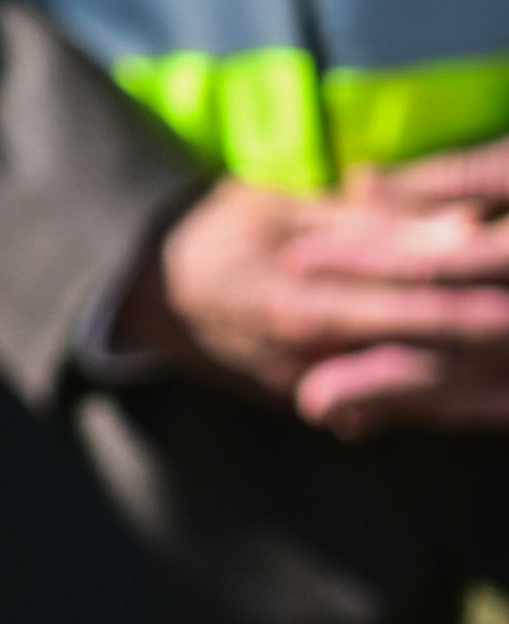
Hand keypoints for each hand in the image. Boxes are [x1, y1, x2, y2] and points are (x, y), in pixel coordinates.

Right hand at [149, 152, 508, 434]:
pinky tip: (496, 403)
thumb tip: (466, 223)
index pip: (408, 309)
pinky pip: (397, 413)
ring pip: (419, 403)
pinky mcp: (317, 405)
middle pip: (425, 368)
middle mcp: (311, 365)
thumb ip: (375, 222)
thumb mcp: (282, 209)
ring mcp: (313, 393)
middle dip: (487, 358)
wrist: (150, 292)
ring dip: (480, 398)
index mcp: (299, 308)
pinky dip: (452, 409)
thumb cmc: (216, 232)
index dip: (473, 310)